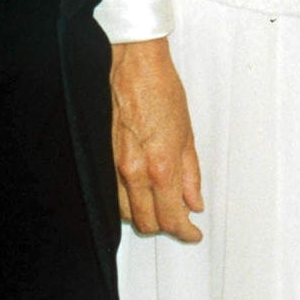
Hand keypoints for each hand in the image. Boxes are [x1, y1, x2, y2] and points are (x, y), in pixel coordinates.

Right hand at [110, 38, 202, 242]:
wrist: (135, 67)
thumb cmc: (162, 91)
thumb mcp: (188, 134)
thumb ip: (191, 174)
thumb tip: (194, 202)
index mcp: (160, 166)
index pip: (172, 218)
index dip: (185, 232)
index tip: (194, 232)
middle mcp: (135, 173)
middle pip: (147, 223)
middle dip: (167, 228)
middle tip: (183, 222)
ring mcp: (115, 168)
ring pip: (128, 214)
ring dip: (147, 216)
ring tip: (164, 207)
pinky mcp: (104, 161)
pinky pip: (115, 196)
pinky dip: (131, 202)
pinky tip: (144, 194)